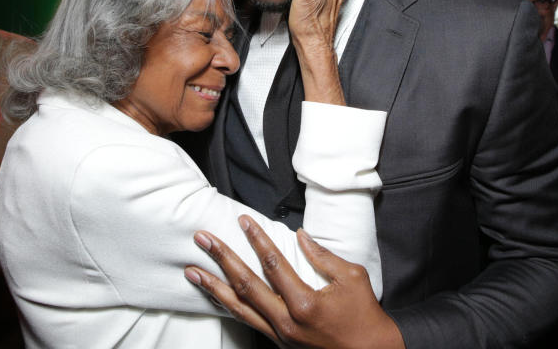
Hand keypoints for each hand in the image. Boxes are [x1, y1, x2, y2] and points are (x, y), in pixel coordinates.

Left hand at [185, 215, 403, 348]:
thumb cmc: (366, 317)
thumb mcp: (352, 278)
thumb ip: (323, 256)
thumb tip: (300, 236)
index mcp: (304, 304)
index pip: (273, 264)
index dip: (256, 239)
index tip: (242, 221)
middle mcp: (286, 322)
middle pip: (245, 285)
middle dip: (221, 259)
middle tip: (202, 239)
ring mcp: (279, 336)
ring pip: (238, 309)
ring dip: (213, 287)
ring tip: (192, 270)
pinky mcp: (278, 344)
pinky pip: (247, 322)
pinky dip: (228, 307)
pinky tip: (215, 295)